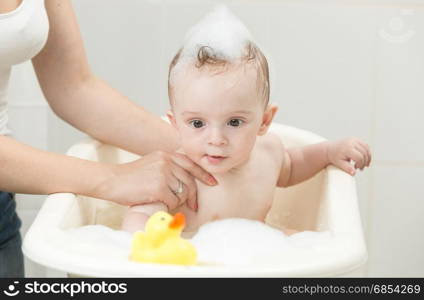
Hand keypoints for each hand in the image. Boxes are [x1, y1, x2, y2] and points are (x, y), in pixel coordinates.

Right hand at [93, 151, 215, 209]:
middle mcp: (167, 161)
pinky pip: (172, 200)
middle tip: (194, 205)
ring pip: (182, 192)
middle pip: (189, 181)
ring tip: (164, 200)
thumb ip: (168, 167)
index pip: (190, 163)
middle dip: (193, 195)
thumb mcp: (152, 163)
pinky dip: (167, 205)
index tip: (213, 182)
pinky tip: (157, 202)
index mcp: (166, 155)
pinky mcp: (159, 186)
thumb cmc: (130, 177)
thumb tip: (185, 182)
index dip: (204, 174)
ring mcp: (163, 173)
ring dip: (176, 200)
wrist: (111, 180)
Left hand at [326, 138, 370, 175]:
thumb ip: (347, 168)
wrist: (329, 149)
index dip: (360, 164)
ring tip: (365, 164)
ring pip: (366, 148)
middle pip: (364, 153)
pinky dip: (367, 152)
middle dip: (364, 162)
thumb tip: (354, 173)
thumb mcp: (339, 163)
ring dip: (368, 157)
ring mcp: (354, 139)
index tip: (356, 168)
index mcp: (347, 148)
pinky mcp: (356, 139)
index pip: (359, 157)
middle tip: (361, 168)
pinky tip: (365, 158)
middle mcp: (351, 142)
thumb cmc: (334, 157)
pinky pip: (365, 145)